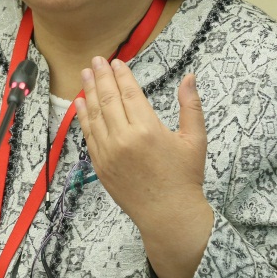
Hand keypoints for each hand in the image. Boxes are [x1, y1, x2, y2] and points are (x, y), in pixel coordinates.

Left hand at [76, 58, 213, 277]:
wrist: (169, 216)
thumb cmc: (185, 177)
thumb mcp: (195, 139)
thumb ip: (191, 105)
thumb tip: (190, 77)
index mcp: (148, 130)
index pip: (129, 93)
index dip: (121, 75)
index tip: (116, 62)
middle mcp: (124, 139)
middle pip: (108, 99)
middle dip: (101, 77)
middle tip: (96, 61)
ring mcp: (108, 153)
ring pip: (95, 115)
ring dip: (88, 92)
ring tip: (84, 74)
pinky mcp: (100, 165)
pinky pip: (89, 135)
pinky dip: (83, 117)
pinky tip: (81, 103)